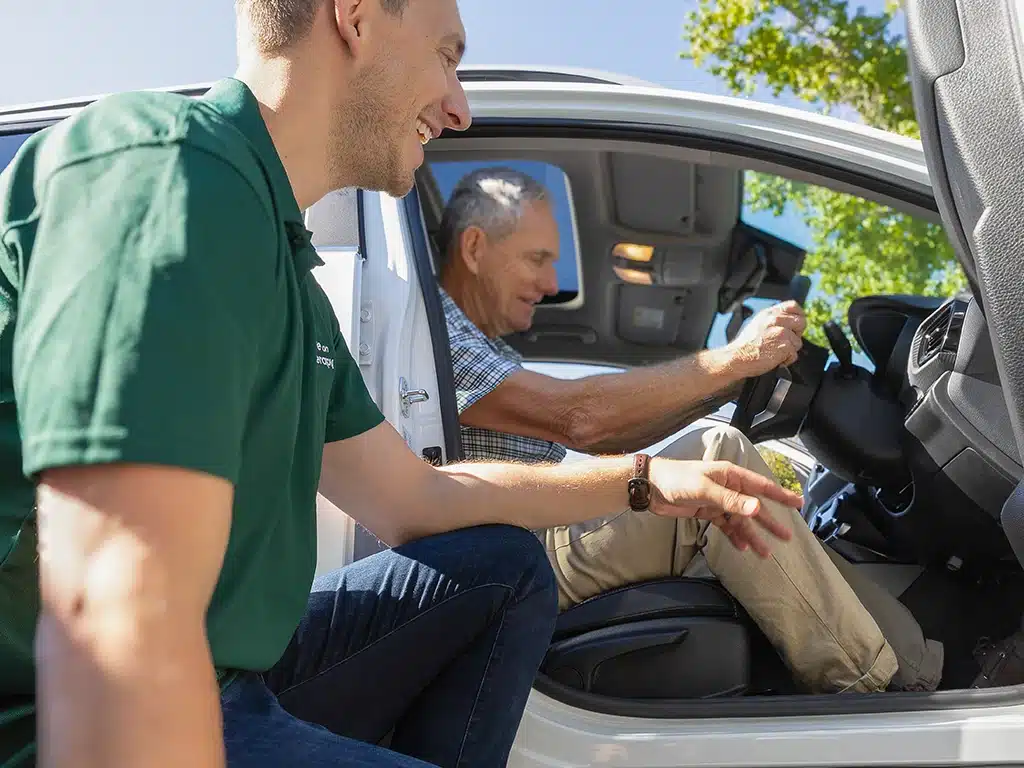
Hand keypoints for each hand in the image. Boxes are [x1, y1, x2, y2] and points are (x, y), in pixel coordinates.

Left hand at [648, 458, 799, 556]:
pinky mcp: (708, 511)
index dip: (781, 495)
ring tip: (765, 553)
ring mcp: (718, 500)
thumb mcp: (705, 489)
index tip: (798, 503)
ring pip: (740, 520)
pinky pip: (726, 525)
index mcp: (731, 475)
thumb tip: (757, 507)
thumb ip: (731, 500)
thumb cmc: (677, 479)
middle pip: (754, 506)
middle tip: (786, 537)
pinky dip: (734, 536)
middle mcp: (728, 487)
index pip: (761, 486)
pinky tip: (742, 547)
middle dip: (769, 522)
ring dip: (752, 535)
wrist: (651, 487)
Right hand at [726, 301, 806, 376]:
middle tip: (784, 342)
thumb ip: (773, 320)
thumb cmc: (745, 346)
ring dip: (789, 350)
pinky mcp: (784, 345)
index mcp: (769, 313)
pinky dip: (786, 360)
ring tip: (775, 352)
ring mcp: (781, 332)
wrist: (737, 358)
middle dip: (796, 334)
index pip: (793, 306)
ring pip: (798, 341)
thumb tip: (788, 323)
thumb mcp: (757, 324)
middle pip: (801, 322)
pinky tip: (774, 359)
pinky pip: (794, 354)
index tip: (795, 326)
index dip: (798, 316)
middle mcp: (775, 320)